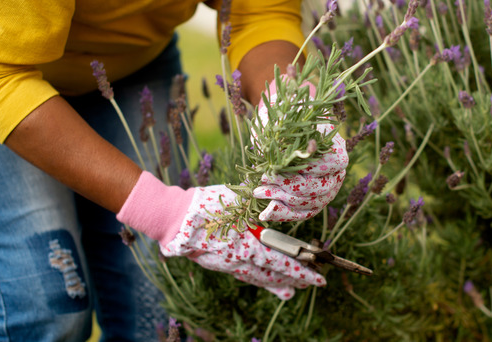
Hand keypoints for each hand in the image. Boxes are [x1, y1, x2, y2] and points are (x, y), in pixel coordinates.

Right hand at [117, 172, 325, 299]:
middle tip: (311, 284)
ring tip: (290, 292)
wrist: (173, 218)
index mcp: (250, 244)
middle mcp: (241, 260)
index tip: (318, 277)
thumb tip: (277, 201)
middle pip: (273, 274)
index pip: (282, 262)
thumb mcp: (238, 201)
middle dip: (294, 280)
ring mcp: (229, 265)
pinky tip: (261, 281)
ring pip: (258, 278)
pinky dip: (256, 280)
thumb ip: (258, 206)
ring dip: (276, 284)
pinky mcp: (219, 264)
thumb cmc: (207, 205)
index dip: (301, 271)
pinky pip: (243, 275)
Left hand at [252, 82, 348, 221]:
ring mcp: (327, 190)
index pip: (328, 165)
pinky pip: (302, 214)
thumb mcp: (286, 121)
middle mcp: (337, 173)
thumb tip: (279, 155)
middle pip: (316, 189)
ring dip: (280, 200)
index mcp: (336, 150)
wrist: (288, 125)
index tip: (276, 167)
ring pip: (309, 204)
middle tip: (261, 180)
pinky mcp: (315, 202)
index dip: (304, 169)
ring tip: (258, 191)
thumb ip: (287, 137)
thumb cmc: (287, 120)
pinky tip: (265, 213)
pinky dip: (283, 215)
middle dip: (286, 187)